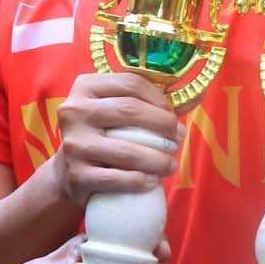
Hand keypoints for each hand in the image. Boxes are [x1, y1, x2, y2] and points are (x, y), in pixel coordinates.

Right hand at [49, 72, 180, 206]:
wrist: (68, 171)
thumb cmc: (102, 134)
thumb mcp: (116, 111)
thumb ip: (150, 102)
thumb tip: (196, 95)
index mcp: (85, 87)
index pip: (130, 83)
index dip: (159, 99)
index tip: (173, 116)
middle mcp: (74, 111)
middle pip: (130, 110)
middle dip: (163, 125)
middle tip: (177, 140)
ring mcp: (73, 144)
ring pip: (126, 150)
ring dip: (157, 159)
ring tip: (170, 164)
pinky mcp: (76, 174)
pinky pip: (115, 178)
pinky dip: (139, 180)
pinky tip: (152, 181)